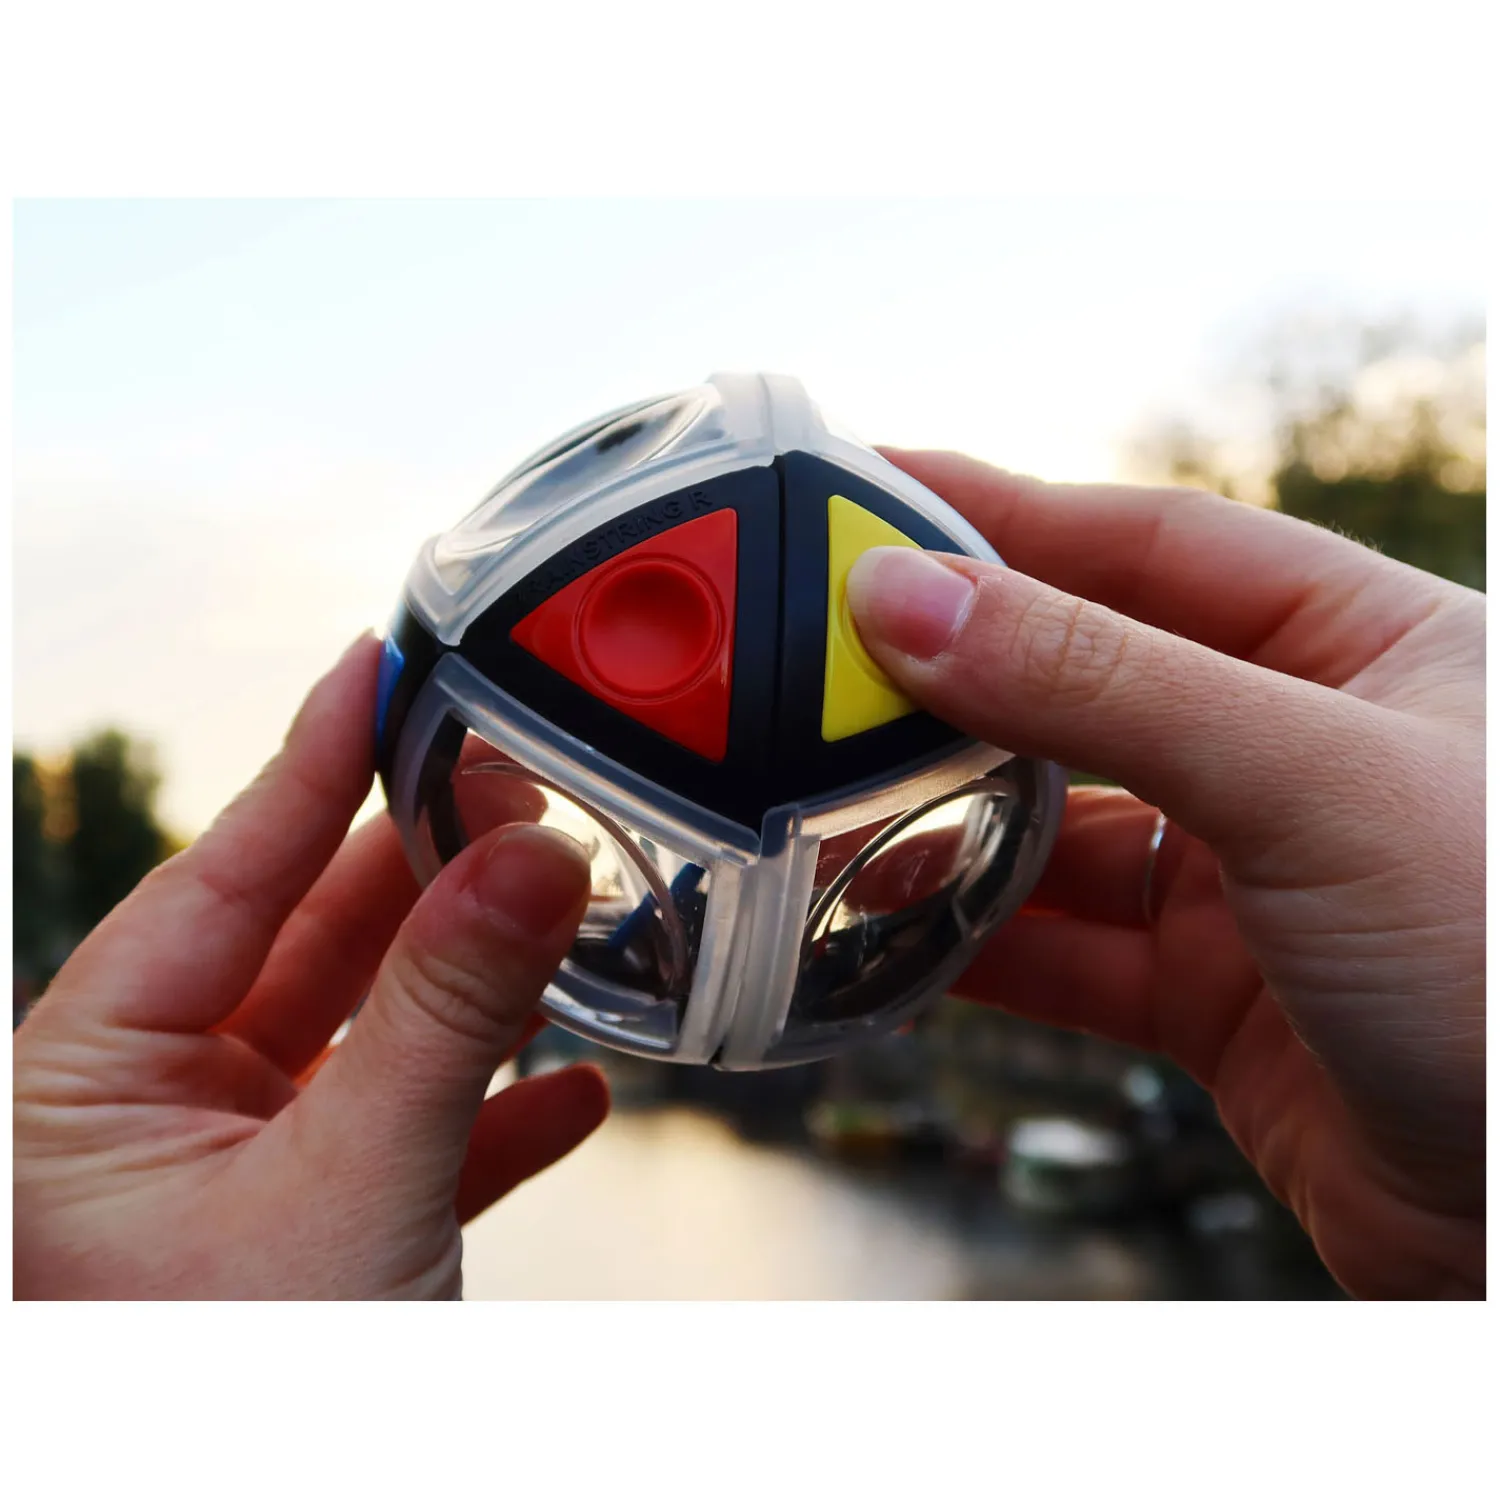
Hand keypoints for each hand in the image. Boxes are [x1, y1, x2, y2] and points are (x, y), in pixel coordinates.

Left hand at [13, 635, 608, 1298]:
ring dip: (474, 981)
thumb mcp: (347, 1184)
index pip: (222, 874)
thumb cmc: (232, 1395)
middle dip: (422, 866)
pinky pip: (416, 1130)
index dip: (312, 762)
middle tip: (514, 778)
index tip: (378, 662)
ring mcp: (245, 1171)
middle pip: (310, 941)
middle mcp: (159, 1111)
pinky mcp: (324, 1227)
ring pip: (373, 1030)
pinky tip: (571, 1083)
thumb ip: (444, 1011)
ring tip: (559, 902)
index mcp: (92, 1081)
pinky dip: (497, 1105)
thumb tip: (532, 853)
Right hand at [848, 451, 1483, 1298]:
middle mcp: (1299, 750)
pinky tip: (892, 927)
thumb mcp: (1308, 780)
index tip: (868, 501)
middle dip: (954, 679)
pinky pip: (1066, 952)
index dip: (1003, 517)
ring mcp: (1253, 878)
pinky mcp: (1215, 998)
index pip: (1147, 542)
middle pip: (1084, 683)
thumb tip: (911, 600)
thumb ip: (1101, 685)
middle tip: (815, 662)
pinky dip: (977, 943)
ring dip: (950, 820)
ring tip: (831, 800)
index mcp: (1361, 644)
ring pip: (1061, 828)